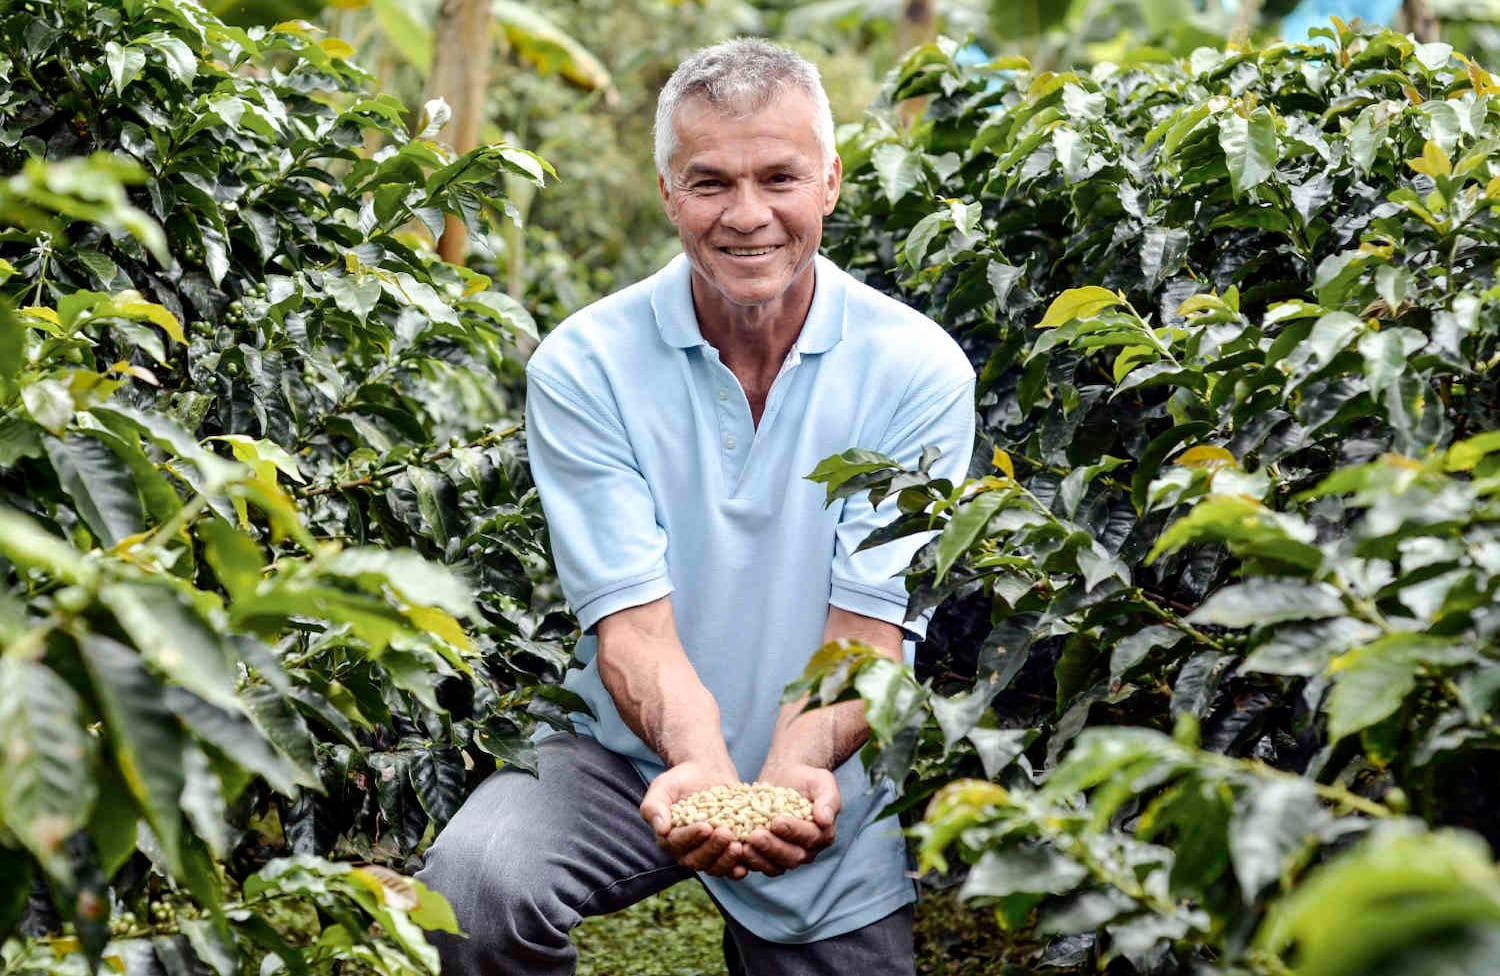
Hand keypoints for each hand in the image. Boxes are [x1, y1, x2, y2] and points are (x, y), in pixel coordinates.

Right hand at [639, 760, 748, 879]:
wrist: (706, 773)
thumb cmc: (680, 780)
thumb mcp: (662, 787)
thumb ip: (655, 807)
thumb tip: (661, 830)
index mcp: (669, 839)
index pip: (678, 843)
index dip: (692, 837)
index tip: (705, 826)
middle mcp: (687, 851)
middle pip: (697, 860)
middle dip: (712, 849)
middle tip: (725, 833)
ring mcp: (709, 854)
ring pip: (715, 867)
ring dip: (726, 860)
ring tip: (737, 846)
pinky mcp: (726, 852)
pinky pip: (732, 867)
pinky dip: (739, 868)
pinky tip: (746, 864)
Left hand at [740, 763, 839, 877]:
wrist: (786, 777)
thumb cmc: (806, 778)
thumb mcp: (822, 781)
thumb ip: (828, 800)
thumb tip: (825, 820)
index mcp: (823, 835)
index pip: (809, 837)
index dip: (793, 831)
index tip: (776, 821)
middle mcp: (807, 850)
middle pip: (792, 857)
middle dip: (773, 847)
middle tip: (755, 835)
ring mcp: (786, 856)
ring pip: (775, 866)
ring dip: (759, 858)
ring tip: (744, 845)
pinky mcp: (768, 856)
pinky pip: (759, 864)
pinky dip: (748, 860)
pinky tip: (736, 849)